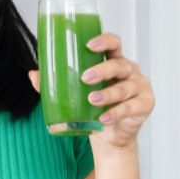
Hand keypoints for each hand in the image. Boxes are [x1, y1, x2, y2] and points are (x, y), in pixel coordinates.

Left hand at [29, 32, 154, 148]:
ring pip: (125, 87)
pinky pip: (131, 107)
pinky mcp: (146, 104)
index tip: (89, 44)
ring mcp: (140, 87)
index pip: (114, 43)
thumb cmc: (94, 109)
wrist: (111, 138)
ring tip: (92, 99)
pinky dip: (115, 113)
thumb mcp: (75, 94)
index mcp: (114, 61)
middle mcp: (130, 71)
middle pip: (119, 64)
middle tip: (85, 77)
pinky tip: (103, 118)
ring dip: (108, 93)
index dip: (104, 41)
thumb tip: (33, 74)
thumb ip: (55, 83)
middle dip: (102, 70)